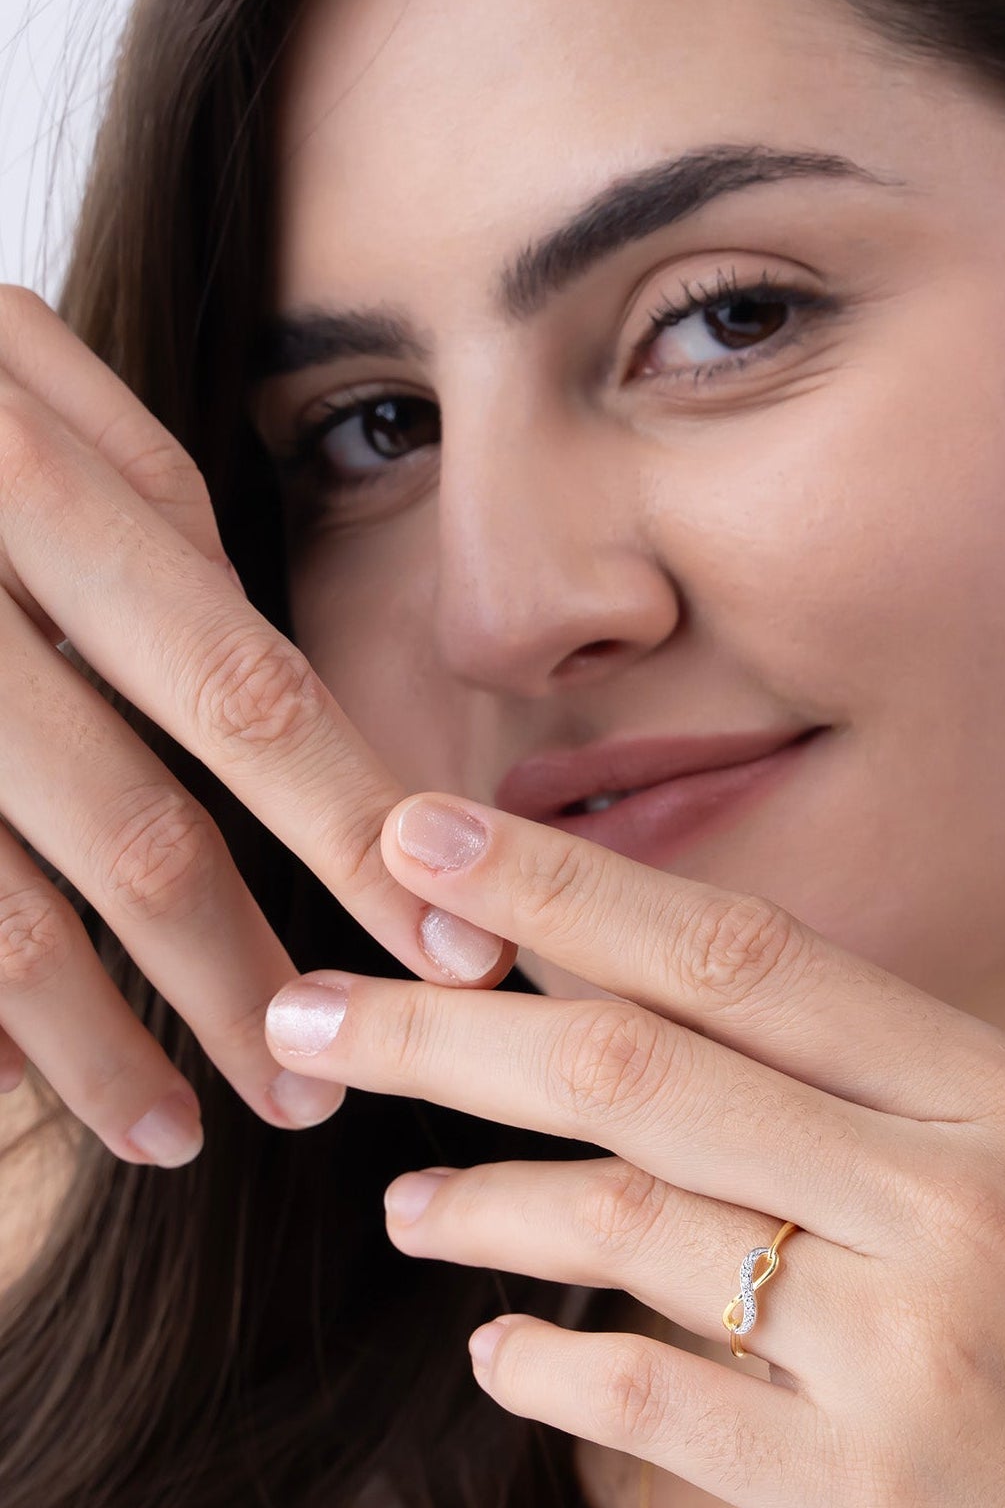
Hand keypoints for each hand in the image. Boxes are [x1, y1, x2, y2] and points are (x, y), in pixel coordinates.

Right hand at [0, 288, 507, 1164]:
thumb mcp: (23, 374)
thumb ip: (153, 510)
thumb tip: (271, 681)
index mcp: (31, 483)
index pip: (244, 693)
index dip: (355, 835)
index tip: (456, 951)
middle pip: (133, 834)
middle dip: (240, 981)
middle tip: (321, 1094)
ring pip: (5, 920)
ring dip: (103, 1049)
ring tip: (183, 1133)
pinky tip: (25, 1087)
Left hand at [264, 793, 1004, 1507]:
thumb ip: (876, 1103)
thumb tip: (674, 1043)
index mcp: (994, 1090)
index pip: (739, 953)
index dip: (564, 888)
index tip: (423, 837)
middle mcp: (947, 1192)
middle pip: (642, 1068)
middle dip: (448, 1027)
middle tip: (313, 1008)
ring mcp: (908, 1345)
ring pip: (627, 1227)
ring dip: (481, 1203)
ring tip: (400, 1194)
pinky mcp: (875, 1495)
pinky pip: (654, 1400)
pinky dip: (546, 1363)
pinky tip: (495, 1348)